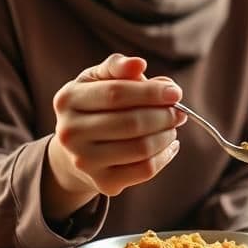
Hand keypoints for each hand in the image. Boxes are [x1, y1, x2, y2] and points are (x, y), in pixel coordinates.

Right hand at [43, 54, 187, 219]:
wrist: (75, 150)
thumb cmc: (94, 105)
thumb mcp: (98, 80)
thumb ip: (118, 68)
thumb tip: (139, 64)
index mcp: (68, 99)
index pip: (116, 93)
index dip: (150, 92)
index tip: (175, 92)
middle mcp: (69, 133)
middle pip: (131, 123)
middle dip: (164, 115)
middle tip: (179, 112)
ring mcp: (84, 161)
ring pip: (141, 148)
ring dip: (166, 135)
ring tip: (172, 126)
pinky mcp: (102, 183)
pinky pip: (145, 170)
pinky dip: (165, 156)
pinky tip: (170, 145)